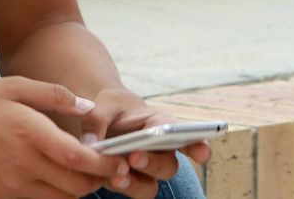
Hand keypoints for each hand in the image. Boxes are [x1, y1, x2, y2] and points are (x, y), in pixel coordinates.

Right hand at [0, 76, 129, 198]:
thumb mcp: (12, 86)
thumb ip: (53, 95)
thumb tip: (87, 106)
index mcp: (28, 133)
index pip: (78, 159)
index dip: (106, 164)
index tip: (122, 160)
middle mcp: (21, 165)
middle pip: (76, 185)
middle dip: (99, 179)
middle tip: (112, 167)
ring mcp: (10, 186)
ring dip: (79, 189)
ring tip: (87, 171)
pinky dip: (56, 193)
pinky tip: (58, 175)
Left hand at [79, 88, 211, 197]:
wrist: (103, 120)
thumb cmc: (112, 108)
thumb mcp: (104, 104)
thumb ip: (97, 119)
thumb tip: (90, 144)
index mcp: (160, 123)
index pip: (184, 134)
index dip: (198, 144)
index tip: (203, 153)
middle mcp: (160, 150)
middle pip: (168, 165)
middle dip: (154, 163)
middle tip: (135, 156)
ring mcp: (148, 170)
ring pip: (153, 184)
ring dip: (137, 182)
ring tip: (117, 176)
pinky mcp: (133, 182)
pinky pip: (137, 192)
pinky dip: (125, 187)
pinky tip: (111, 179)